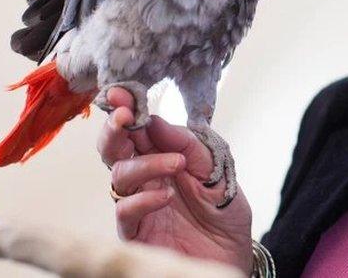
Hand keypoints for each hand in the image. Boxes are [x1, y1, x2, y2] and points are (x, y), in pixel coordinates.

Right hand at [96, 87, 253, 272]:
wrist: (234, 255)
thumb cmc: (223, 212)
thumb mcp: (215, 169)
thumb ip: (187, 144)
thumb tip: (155, 119)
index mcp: (160, 156)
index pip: (135, 128)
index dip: (125, 108)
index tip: (122, 93)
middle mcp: (144, 178)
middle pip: (113, 149)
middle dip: (115, 129)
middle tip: (126, 116)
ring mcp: (138, 204)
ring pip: (119, 176)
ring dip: (146, 164)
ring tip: (175, 164)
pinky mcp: (136, 233)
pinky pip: (126, 212)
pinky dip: (143, 200)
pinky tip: (165, 196)